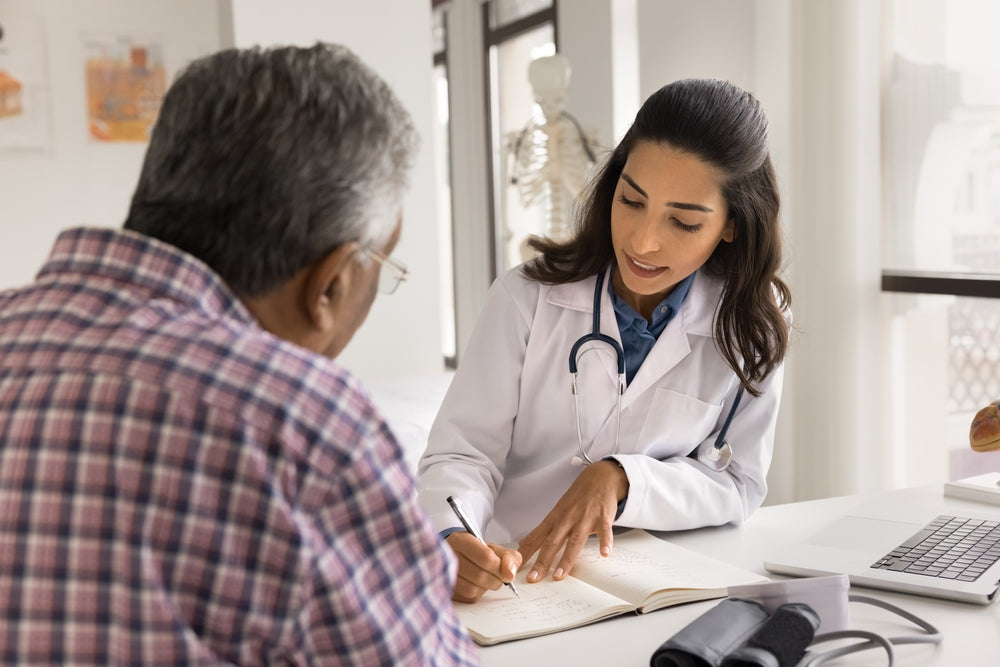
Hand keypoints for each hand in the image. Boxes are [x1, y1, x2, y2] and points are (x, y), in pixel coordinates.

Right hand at [446, 531, 521, 602]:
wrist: (459, 556)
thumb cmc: (478, 552)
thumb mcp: (495, 548)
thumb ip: (509, 557)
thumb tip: (510, 575)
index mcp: (461, 541)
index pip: (486, 557)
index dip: (500, 568)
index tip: (506, 572)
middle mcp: (448, 556)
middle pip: (480, 576)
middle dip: (495, 579)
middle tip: (498, 576)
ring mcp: (444, 574)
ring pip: (473, 589)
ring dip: (486, 587)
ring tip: (486, 578)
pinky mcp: (447, 589)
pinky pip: (468, 597)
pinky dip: (478, 593)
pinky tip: (476, 584)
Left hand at [517, 459, 628, 582]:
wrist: (599, 477)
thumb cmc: (578, 497)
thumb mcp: (557, 511)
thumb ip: (543, 530)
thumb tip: (524, 544)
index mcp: (555, 519)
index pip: (536, 538)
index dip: (525, 554)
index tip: (515, 568)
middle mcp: (567, 519)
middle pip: (552, 542)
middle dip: (542, 561)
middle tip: (533, 578)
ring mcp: (585, 518)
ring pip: (574, 541)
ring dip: (566, 559)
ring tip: (560, 575)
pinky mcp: (602, 517)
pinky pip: (604, 531)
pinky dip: (605, 542)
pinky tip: (604, 553)